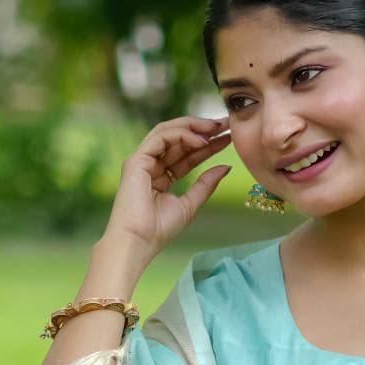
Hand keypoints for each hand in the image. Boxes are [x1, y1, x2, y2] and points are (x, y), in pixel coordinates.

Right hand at [103, 115, 233, 266]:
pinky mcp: (136, 159)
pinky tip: (200, 140)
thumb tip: (226, 166)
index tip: (229, 137)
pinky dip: (181, 135)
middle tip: (226, 124)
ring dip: (193, 126)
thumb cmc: (159, 229)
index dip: (208, 144)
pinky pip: (161, 138)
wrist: (138, 241)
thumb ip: (206, 184)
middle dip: (202, 129)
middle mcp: (150, 164)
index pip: (187, 154)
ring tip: (216, 127)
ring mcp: (141, 160)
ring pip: (168, 132)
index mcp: (161, 175)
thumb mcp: (190, 204)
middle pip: (178, 139)